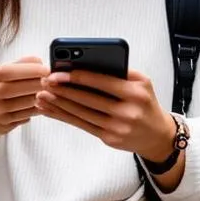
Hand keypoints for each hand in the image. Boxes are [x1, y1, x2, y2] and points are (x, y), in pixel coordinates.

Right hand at [0, 55, 49, 134]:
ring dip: (41, 97)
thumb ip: (23, 64)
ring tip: (49, 91)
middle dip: (38, 84)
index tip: (46, 69)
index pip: (10, 71)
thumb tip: (39, 61)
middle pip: (18, 88)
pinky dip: (39, 108)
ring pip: (25, 103)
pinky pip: (28, 115)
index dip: (30, 70)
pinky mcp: (6, 122)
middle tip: (50, 81)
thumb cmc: (1, 88)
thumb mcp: (7, 72)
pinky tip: (43, 103)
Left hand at [36, 69, 174, 161]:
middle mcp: (127, 112)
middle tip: (45, 82)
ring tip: (42, 96)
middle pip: (88, 99)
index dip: (78, 77)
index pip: (102, 82)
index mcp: (135, 93)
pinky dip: (64, 117)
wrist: (157, 136)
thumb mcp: (142, 82)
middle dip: (63, 90)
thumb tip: (86, 62)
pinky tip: (51, 110)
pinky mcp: (109, 139)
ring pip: (82, 114)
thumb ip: (120, 71)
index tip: (59, 72)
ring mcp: (117, 128)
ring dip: (59, 105)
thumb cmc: (145, 102)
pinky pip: (82, 125)